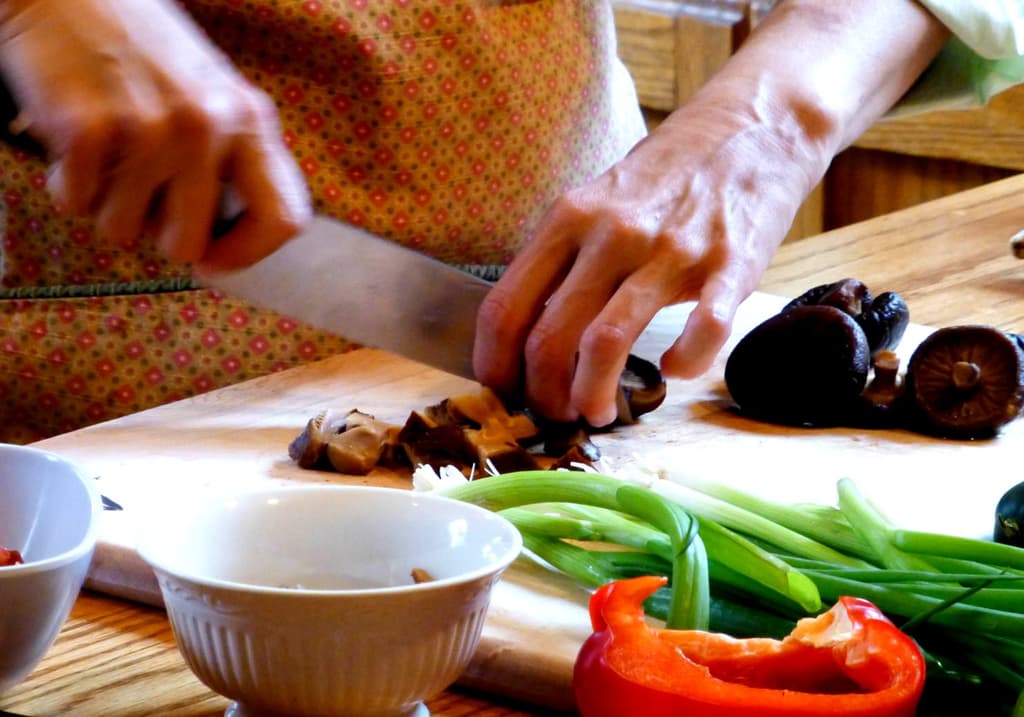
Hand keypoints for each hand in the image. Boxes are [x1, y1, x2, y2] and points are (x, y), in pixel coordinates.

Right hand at [0, 0, 309, 270]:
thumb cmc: (144, 53)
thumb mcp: (214, 96)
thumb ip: (234, 161)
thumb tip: (233, 244)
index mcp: (250, 120)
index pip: (283, 219)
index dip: (248, 253)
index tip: (214, 260)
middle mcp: (207, 126)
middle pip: (187, 244)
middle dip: (156, 233)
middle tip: (141, 192)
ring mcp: (148, 128)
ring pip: (123, 231)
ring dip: (106, 204)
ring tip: (108, 153)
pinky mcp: (87, 128)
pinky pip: (75, 205)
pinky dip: (67, 185)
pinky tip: (74, 140)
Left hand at [473, 99, 811, 426]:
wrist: (753, 127)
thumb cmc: (667, 175)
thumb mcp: (597, 201)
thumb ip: (563, 257)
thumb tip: (527, 329)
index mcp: (569, 219)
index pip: (505, 307)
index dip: (494, 365)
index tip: (503, 393)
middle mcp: (611, 234)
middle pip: (548, 337)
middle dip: (543, 395)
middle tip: (556, 415)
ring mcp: (669, 250)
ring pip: (605, 343)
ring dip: (593, 395)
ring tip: (600, 413)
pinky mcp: (729, 265)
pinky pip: (701, 331)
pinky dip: (683, 364)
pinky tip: (675, 370)